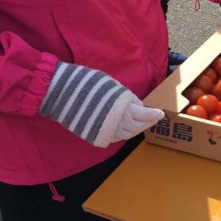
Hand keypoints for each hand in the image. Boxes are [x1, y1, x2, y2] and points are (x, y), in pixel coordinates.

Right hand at [40, 62, 164, 147]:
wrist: (60, 93)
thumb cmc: (86, 83)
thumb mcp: (112, 85)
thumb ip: (126, 97)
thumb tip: (138, 105)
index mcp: (119, 107)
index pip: (142, 114)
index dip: (152, 115)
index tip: (160, 113)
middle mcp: (114, 121)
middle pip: (136, 126)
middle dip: (147, 122)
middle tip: (154, 117)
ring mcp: (104, 131)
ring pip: (127, 134)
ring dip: (137, 128)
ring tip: (144, 122)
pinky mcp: (95, 136)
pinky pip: (115, 137)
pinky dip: (124, 132)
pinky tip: (128, 126)